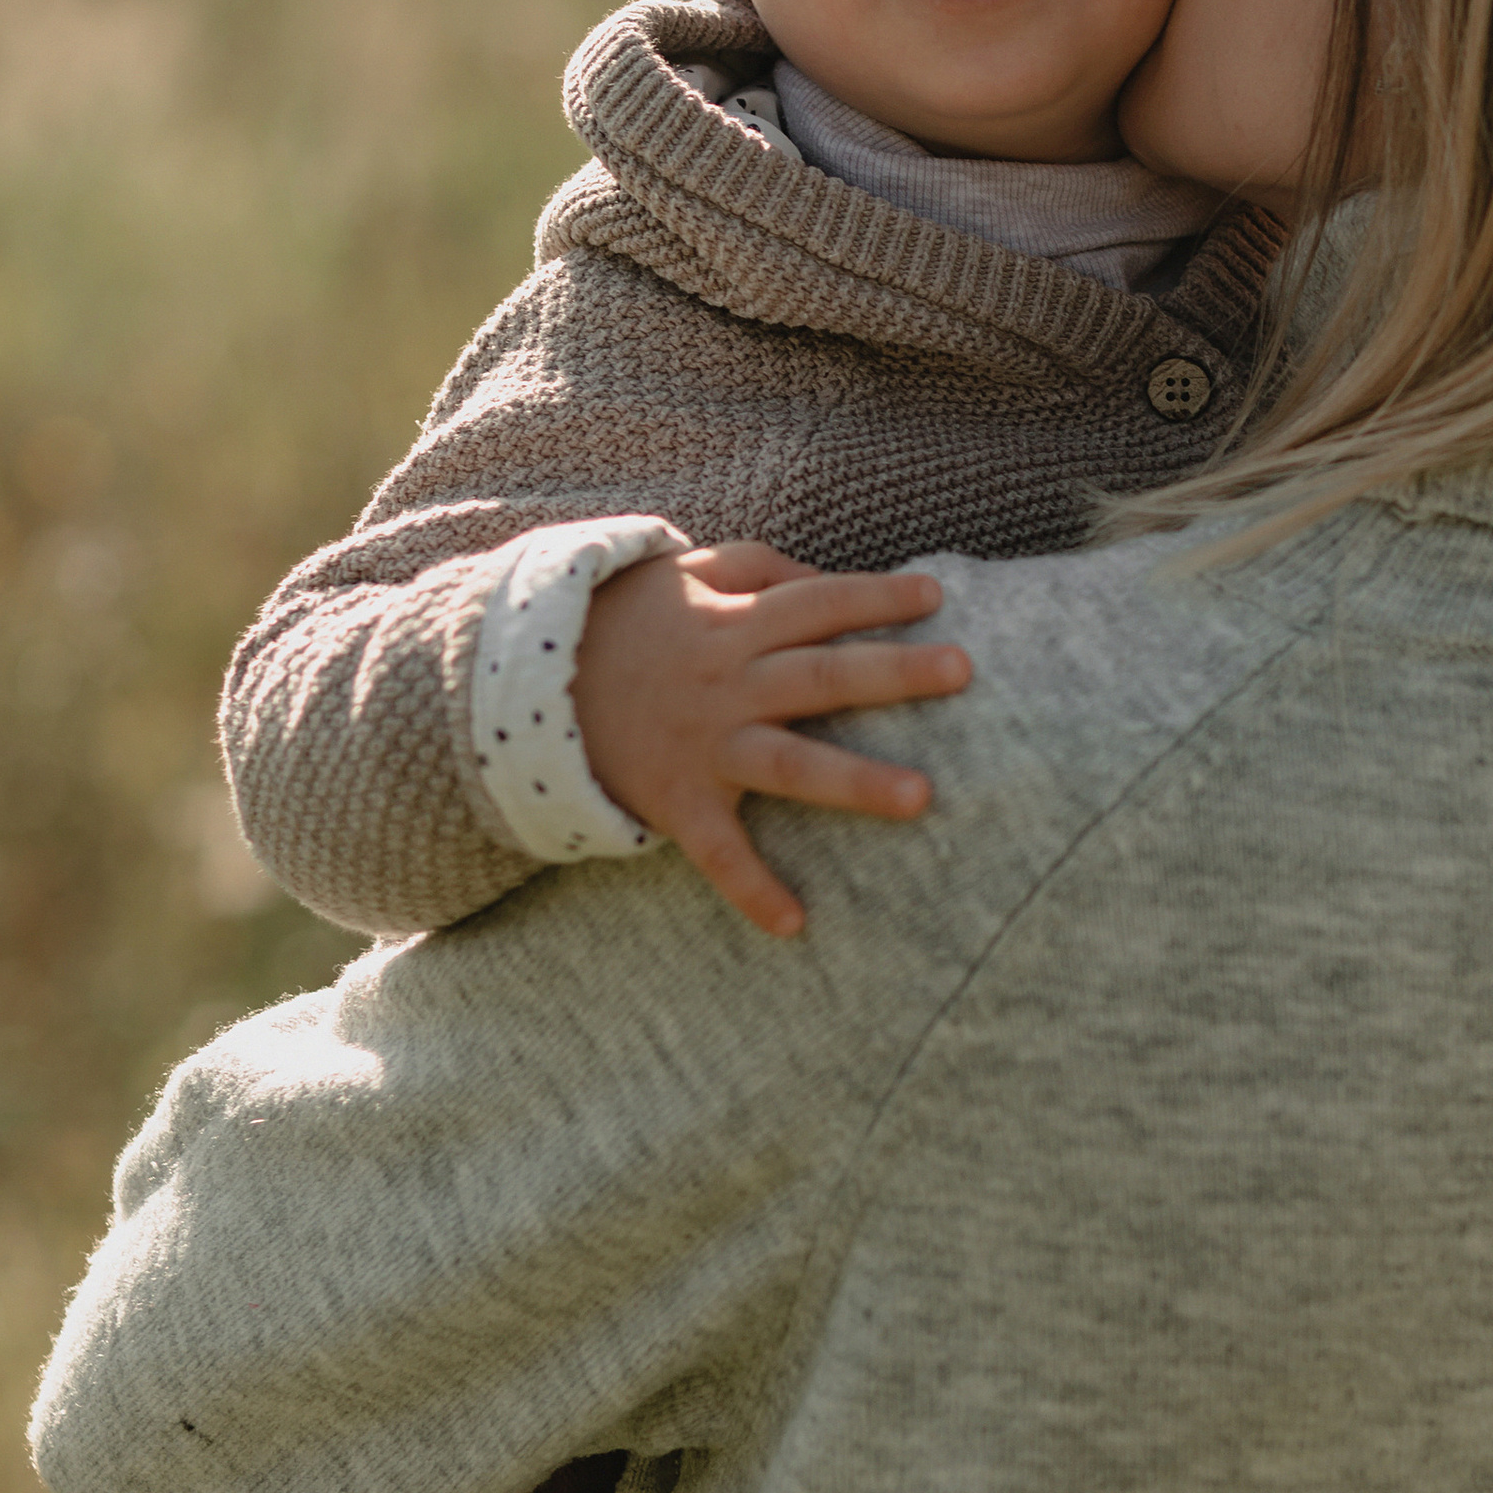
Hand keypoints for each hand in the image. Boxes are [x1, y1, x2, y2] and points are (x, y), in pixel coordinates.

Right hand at [570, 542, 970, 938]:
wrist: (528, 685)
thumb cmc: (623, 623)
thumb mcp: (683, 572)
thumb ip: (758, 567)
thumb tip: (826, 581)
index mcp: (731, 625)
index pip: (817, 603)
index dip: (875, 598)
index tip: (935, 597)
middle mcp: (727, 684)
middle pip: (820, 676)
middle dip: (893, 673)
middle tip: (963, 670)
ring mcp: (705, 746)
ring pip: (790, 764)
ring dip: (856, 781)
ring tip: (922, 797)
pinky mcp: (678, 801)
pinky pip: (718, 852)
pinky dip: (753, 890)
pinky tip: (795, 925)